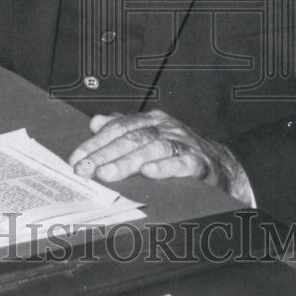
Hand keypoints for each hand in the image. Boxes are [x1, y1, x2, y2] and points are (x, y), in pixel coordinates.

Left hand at [68, 109, 252, 201]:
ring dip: (128, 162)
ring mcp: (184, 144)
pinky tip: (149, 173)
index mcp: (151, 121)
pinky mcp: (200, 163)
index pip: (118, 128)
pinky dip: (166, 168)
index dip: (96, 143)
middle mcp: (166, 128)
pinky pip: (182, 163)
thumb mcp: (149, 135)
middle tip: (86, 169)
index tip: (76, 159)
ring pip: (153, 148)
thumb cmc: (178, 151)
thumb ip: (122, 128)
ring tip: (108, 174)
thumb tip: (96, 122)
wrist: (219, 165)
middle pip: (132, 138)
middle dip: (105, 154)